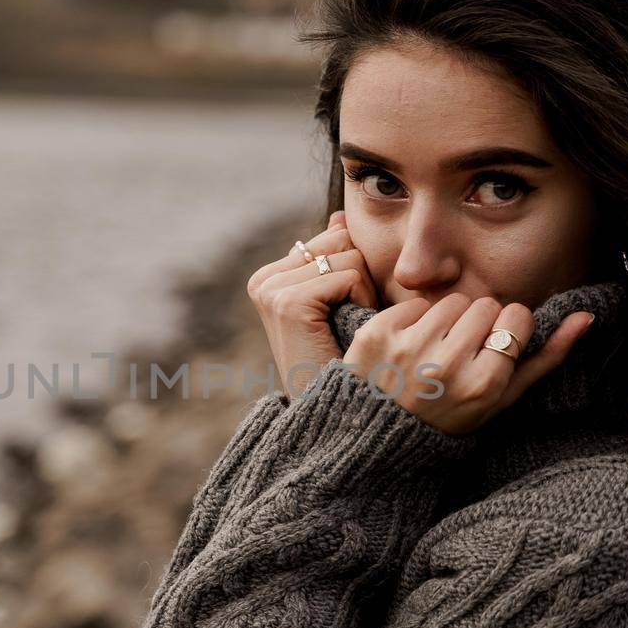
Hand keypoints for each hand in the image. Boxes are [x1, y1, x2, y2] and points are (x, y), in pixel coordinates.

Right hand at [246, 209, 377, 397]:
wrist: (337, 414)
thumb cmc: (346, 363)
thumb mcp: (340, 304)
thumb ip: (335, 258)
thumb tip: (341, 213)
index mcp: (270, 277)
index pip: (334, 237)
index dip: (355, 272)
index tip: (345, 313)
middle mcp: (263, 280)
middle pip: (341, 240)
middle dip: (359, 277)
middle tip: (348, 322)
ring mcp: (271, 290)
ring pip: (349, 254)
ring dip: (363, 292)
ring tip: (347, 329)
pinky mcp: (287, 302)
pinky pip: (348, 274)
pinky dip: (361, 301)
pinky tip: (347, 331)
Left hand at [341, 292, 595, 435]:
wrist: (380, 435)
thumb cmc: (452, 416)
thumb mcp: (502, 398)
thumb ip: (546, 358)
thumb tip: (585, 317)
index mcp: (483, 383)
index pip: (516, 317)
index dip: (509, 327)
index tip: (496, 344)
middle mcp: (446, 365)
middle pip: (485, 304)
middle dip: (479, 323)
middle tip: (463, 351)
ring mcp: (408, 347)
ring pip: (452, 300)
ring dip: (449, 319)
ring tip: (436, 350)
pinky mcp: (378, 333)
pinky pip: (415, 303)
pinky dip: (415, 319)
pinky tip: (409, 347)